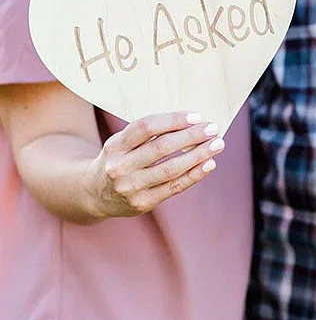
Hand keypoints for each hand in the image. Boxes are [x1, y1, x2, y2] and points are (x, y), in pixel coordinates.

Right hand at [88, 112, 222, 218]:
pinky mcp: (143, 203)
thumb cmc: (118, 159)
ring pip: (171, 169)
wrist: (94, 194)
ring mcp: (131, 187)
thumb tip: (189, 122)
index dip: (173, 120)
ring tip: (217, 144)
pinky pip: (174, 187)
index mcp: (115, 146)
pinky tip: (209, 164)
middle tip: (213, 128)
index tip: (196, 116)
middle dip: (191, 136)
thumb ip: (147, 134)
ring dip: (198, 155)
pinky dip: (194, 175)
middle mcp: (120, 167)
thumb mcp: (122, 143)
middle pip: (161, 148)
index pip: (146, 128)